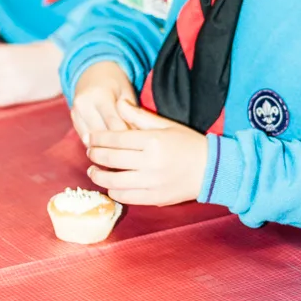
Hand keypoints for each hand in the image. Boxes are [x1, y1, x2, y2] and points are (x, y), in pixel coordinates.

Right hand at [70, 61, 137, 144]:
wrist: (93, 71)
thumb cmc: (116, 82)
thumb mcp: (127, 92)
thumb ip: (131, 112)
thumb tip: (137, 136)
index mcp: (100, 95)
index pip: (114, 124)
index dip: (127, 138)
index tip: (138, 147)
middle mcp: (84, 104)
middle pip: (101, 135)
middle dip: (117, 145)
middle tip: (131, 151)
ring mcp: (76, 113)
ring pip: (92, 140)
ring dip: (106, 147)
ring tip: (121, 151)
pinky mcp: (73, 120)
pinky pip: (85, 139)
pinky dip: (97, 145)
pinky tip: (109, 147)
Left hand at [86, 98, 207, 206]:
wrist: (211, 169)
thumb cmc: (189, 143)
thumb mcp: (166, 125)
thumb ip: (139, 116)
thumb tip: (118, 102)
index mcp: (153, 141)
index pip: (116, 139)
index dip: (99, 138)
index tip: (90, 137)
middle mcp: (150, 162)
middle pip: (111, 159)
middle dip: (95, 155)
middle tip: (89, 152)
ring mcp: (152, 182)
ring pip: (114, 181)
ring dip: (99, 176)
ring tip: (93, 171)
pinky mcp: (154, 198)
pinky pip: (126, 197)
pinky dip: (114, 191)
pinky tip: (111, 185)